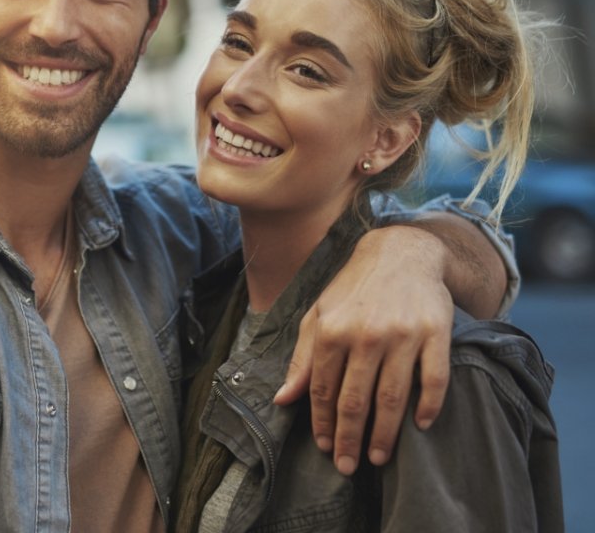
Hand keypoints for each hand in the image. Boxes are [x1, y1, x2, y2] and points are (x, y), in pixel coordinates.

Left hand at [273, 225, 453, 474]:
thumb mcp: (319, 314)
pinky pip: (434, 379)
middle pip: (356, 400)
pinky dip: (428, 406)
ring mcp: (403, 334)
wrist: (401, 252)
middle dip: (349, 439)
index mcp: (333, 329)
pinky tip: (420, 426)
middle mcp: (366, 333)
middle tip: (347, 466)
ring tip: (378, 457)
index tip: (324, 446)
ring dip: (384, 434)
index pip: (324, 389)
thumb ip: (302, 358)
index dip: (322, 422)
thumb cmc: (353, 288)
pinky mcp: (435, 333)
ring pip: (392, 397)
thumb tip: (283, 400)